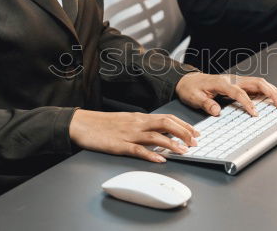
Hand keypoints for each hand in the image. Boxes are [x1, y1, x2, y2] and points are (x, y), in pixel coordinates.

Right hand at [69, 110, 199, 162]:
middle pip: (166, 123)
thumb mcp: (126, 121)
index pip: (167, 118)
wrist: (81, 124)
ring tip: (184, 151)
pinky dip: (150, 154)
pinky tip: (160, 159)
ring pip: (155, 136)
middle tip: (195, 142)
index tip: (195, 132)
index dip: (183, 125)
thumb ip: (142, 126)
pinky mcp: (119, 145)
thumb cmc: (102, 124)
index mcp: (139, 117)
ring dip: (172, 144)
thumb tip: (160, 132)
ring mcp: (128, 134)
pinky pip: (137, 149)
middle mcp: (137, 124)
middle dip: (183, 132)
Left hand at [175, 73, 276, 116]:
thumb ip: (206, 103)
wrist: (188, 80)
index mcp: (222, 83)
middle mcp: (233, 80)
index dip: (248, 103)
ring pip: (259, 82)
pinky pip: (256, 85)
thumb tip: (217, 111)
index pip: (239, 93)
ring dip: (273, 90)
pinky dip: (268, 90)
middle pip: (256, 82)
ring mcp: (237, 80)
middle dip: (270, 93)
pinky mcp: (239, 83)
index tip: (255, 113)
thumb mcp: (194, 98)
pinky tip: (275, 95)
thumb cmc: (191, 89)